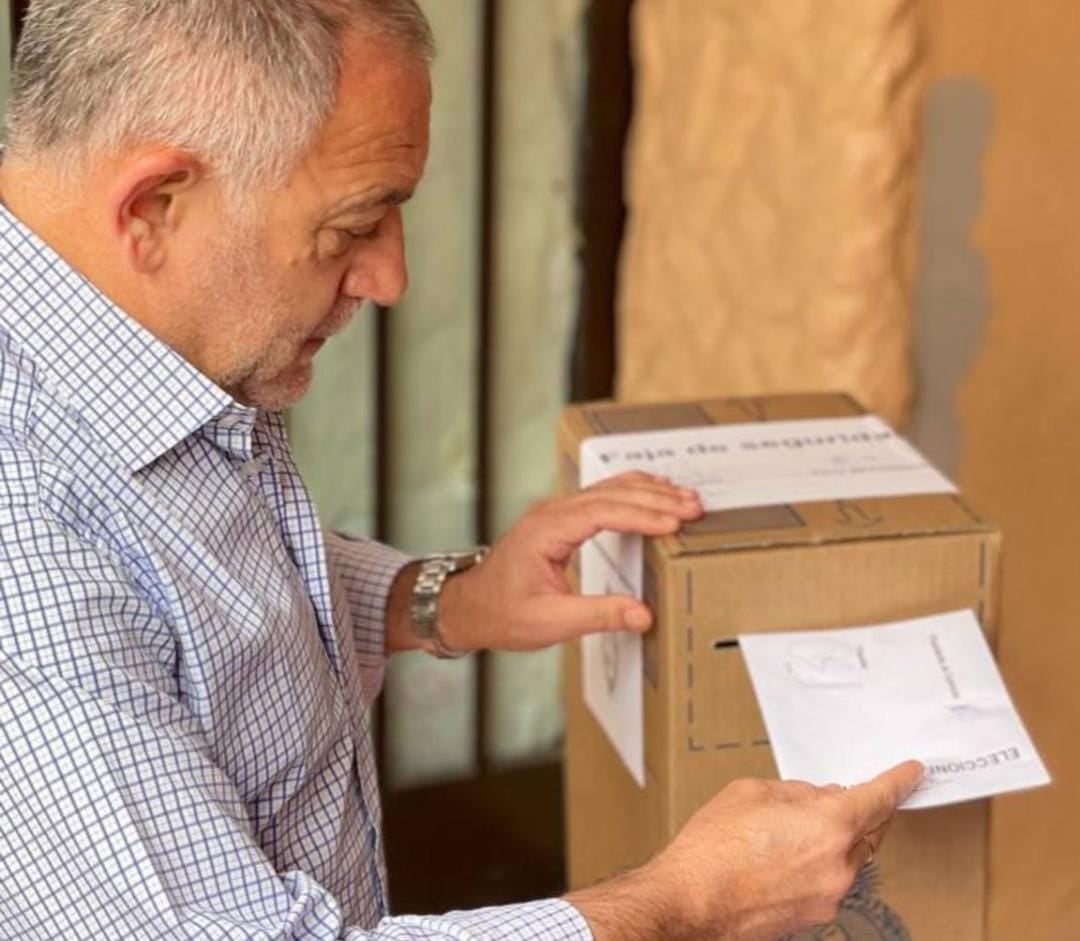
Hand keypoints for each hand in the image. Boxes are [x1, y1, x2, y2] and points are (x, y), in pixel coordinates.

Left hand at [438, 471, 702, 651]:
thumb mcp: (550, 621)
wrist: (470, 607)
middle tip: (693, 506)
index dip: (640, 515)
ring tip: (685, 497)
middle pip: (610, 494)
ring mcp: (555, 513)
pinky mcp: (561, 520)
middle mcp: (550, 514)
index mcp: (545, 531)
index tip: (673, 523)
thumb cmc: (501, 613)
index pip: (601, 512)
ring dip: (648, 491)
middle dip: (655, 498)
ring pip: (608, 489)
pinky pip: (602, 496)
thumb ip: (598, 615)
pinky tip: (653, 493)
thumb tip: (642, 615)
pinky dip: (632, 493)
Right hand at [568, 761, 923, 940]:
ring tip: (794, 831)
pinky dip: (819, 864)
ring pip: (849, 858)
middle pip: (871, 831)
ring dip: (836, 840)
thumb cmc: (713, 848)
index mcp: (828, 825)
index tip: (912, 773)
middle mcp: (838, 864)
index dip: (899, 781)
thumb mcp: (751, 792)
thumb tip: (816, 799)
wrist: (691, 901)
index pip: (879, 798)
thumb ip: (796, 793)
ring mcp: (829, 895)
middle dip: (867, 812)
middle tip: (854, 797)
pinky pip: (831, 881)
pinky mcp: (815, 917)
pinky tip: (786, 857)